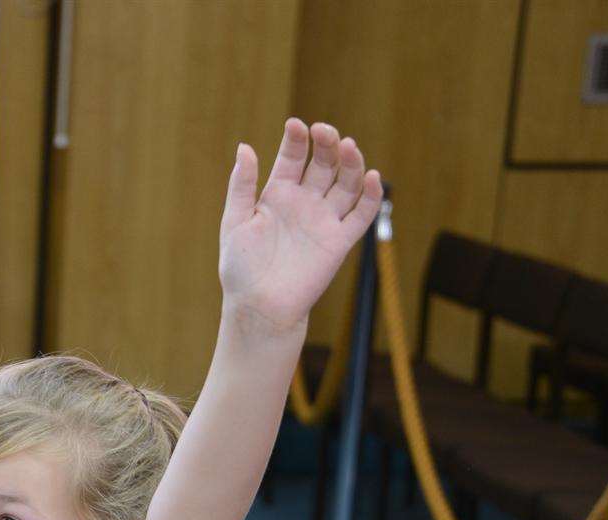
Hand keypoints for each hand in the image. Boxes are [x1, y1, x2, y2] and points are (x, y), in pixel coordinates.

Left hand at [219, 118, 381, 331]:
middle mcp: (304, 202)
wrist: (260, 306)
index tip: (296, 125)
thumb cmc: (241, 268)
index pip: (292, 158)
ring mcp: (324, 220)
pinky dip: (371, 196)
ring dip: (351, 163)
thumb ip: (241, 186)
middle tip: (325, 131)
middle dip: (326, 145)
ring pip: (346, 183)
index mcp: (277, 194)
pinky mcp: (340, 241)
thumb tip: (245, 147)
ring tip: (348, 146)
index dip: (297, 140)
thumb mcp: (235, 221)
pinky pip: (361, 215)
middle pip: (323, 164)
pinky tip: (372, 177)